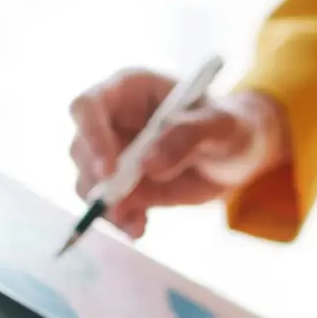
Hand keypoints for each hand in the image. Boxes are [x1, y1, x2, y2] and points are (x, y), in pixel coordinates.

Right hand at [69, 69, 286, 238]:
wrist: (235, 156)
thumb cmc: (229, 126)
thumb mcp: (219, 125)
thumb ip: (188, 136)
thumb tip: (148, 164)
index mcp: (128, 89)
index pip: (88, 106)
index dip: (91, 135)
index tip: (108, 169)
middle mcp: (112, 120)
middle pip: (81, 149)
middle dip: (96, 181)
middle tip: (123, 208)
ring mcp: (114, 155)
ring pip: (88, 182)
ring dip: (107, 207)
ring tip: (137, 224)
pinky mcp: (122, 186)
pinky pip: (108, 206)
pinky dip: (119, 221)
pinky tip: (140, 228)